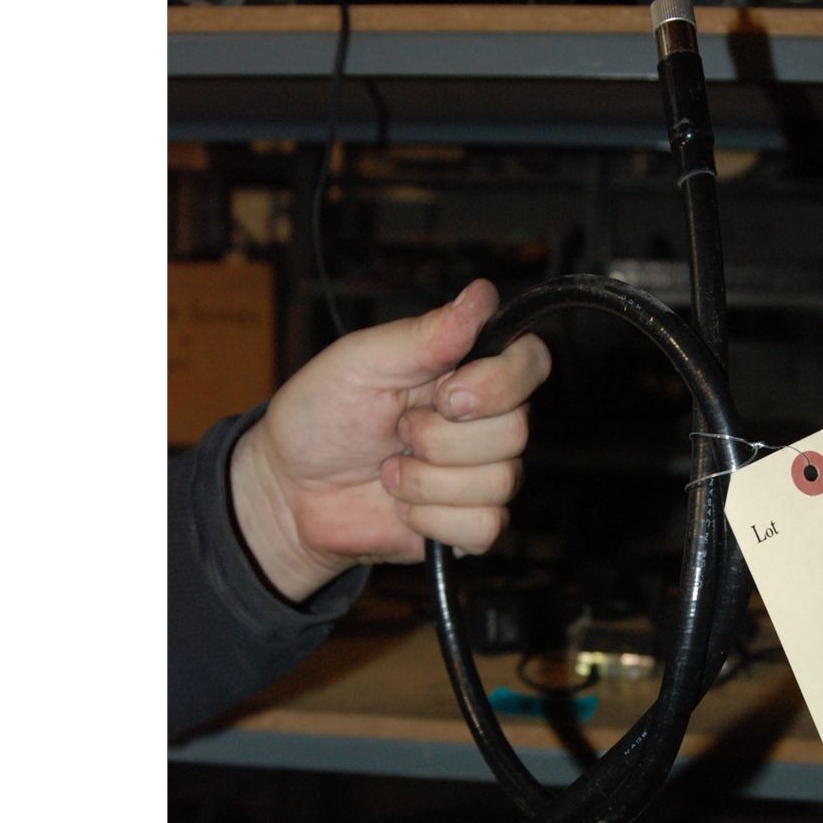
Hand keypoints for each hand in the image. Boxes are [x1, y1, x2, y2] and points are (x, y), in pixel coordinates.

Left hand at [229, 279, 550, 601]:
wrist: (290, 492)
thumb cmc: (321, 418)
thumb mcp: (360, 363)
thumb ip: (424, 334)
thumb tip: (481, 296)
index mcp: (466, 369)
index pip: (532, 361)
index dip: (500, 382)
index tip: (446, 393)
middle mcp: (485, 420)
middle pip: (516, 430)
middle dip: (441, 439)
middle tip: (398, 432)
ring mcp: (482, 473)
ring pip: (500, 481)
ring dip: (428, 482)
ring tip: (390, 472)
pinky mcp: (471, 523)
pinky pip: (486, 526)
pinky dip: (433, 519)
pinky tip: (404, 506)